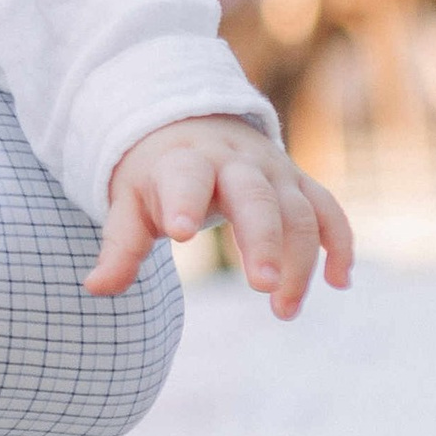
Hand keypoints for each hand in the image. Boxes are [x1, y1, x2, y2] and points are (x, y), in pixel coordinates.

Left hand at [89, 115, 352, 317]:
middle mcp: (236, 163)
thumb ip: (120, 246)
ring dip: (300, 261)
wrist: (194, 125)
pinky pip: (329, 211)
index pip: (185, 177)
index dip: (184, 200)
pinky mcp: (299, 185)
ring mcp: (274, 172)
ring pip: (299, 211)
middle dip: (263, 240)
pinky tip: (340, 282)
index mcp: (184, 163)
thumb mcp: (129, 203)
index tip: (180, 233)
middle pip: (256, 197)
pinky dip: (340, 244)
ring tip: (283, 309)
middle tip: (262, 287)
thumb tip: (95, 288)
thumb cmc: (157, 177)